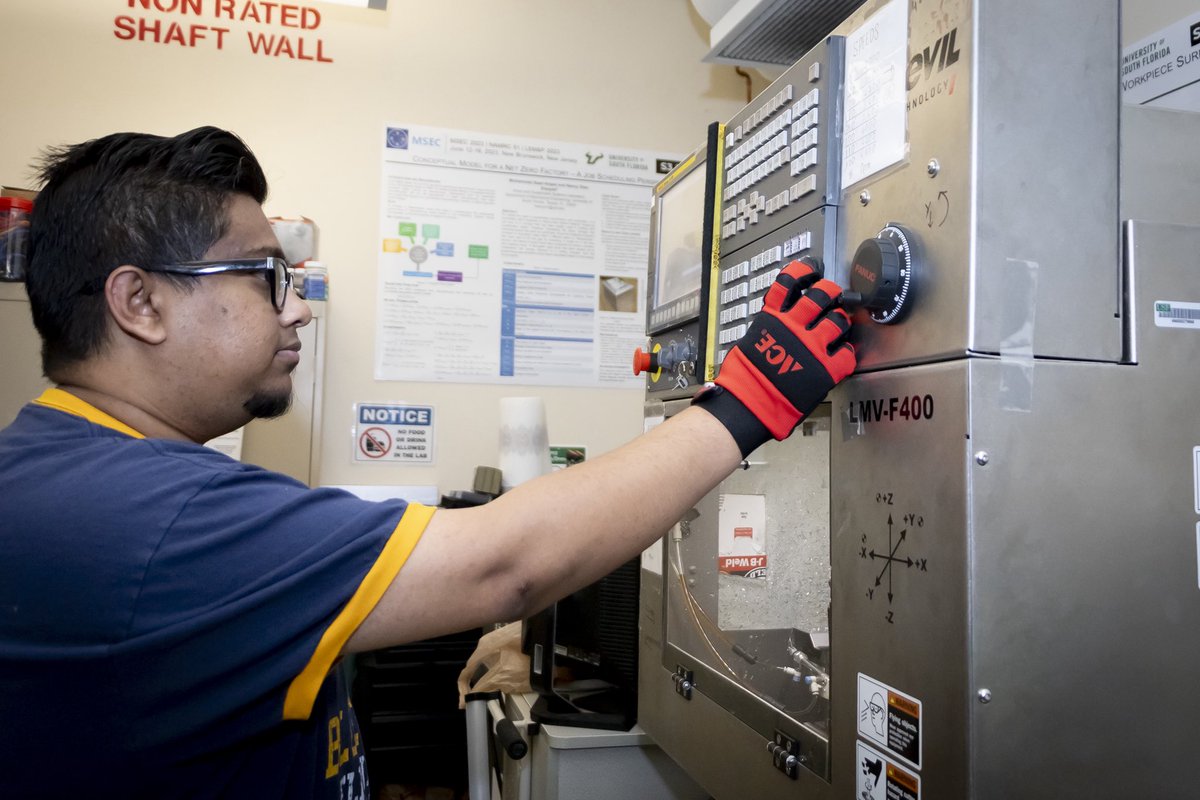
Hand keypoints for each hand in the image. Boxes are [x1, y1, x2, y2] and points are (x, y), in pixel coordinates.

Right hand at [694, 258, 855, 455]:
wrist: (749, 404)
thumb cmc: (742, 379)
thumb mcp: (750, 342)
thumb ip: (768, 329)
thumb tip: (776, 325)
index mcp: (773, 318)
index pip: (789, 282)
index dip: (803, 271)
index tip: (811, 269)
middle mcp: (793, 327)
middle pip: (821, 295)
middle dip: (830, 292)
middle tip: (833, 297)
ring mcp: (811, 346)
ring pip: (838, 320)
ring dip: (841, 320)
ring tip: (839, 325)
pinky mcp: (825, 368)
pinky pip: (846, 354)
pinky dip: (846, 353)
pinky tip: (841, 355)